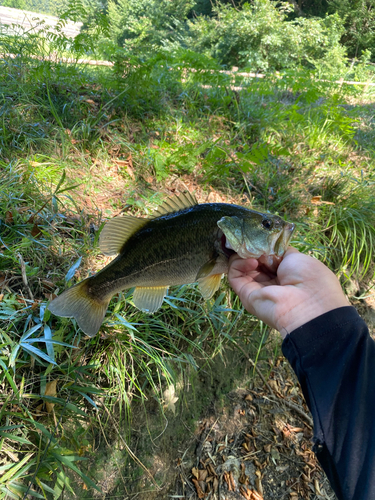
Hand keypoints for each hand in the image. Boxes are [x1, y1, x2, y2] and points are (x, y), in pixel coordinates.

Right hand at [228, 247, 348, 337]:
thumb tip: (264, 246)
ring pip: (242, 267)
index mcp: (288, 274)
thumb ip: (278, 250)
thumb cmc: (308, 279)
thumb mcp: (297, 257)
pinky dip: (238, 264)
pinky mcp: (246, 294)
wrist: (307, 305)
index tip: (259, 235)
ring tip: (253, 252)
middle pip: (254, 260)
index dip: (263, 245)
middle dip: (252, 248)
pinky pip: (235, 275)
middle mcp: (272, 282)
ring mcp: (258, 289)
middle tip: (252, 240)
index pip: (269, 256)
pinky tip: (251, 261)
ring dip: (244, 255)